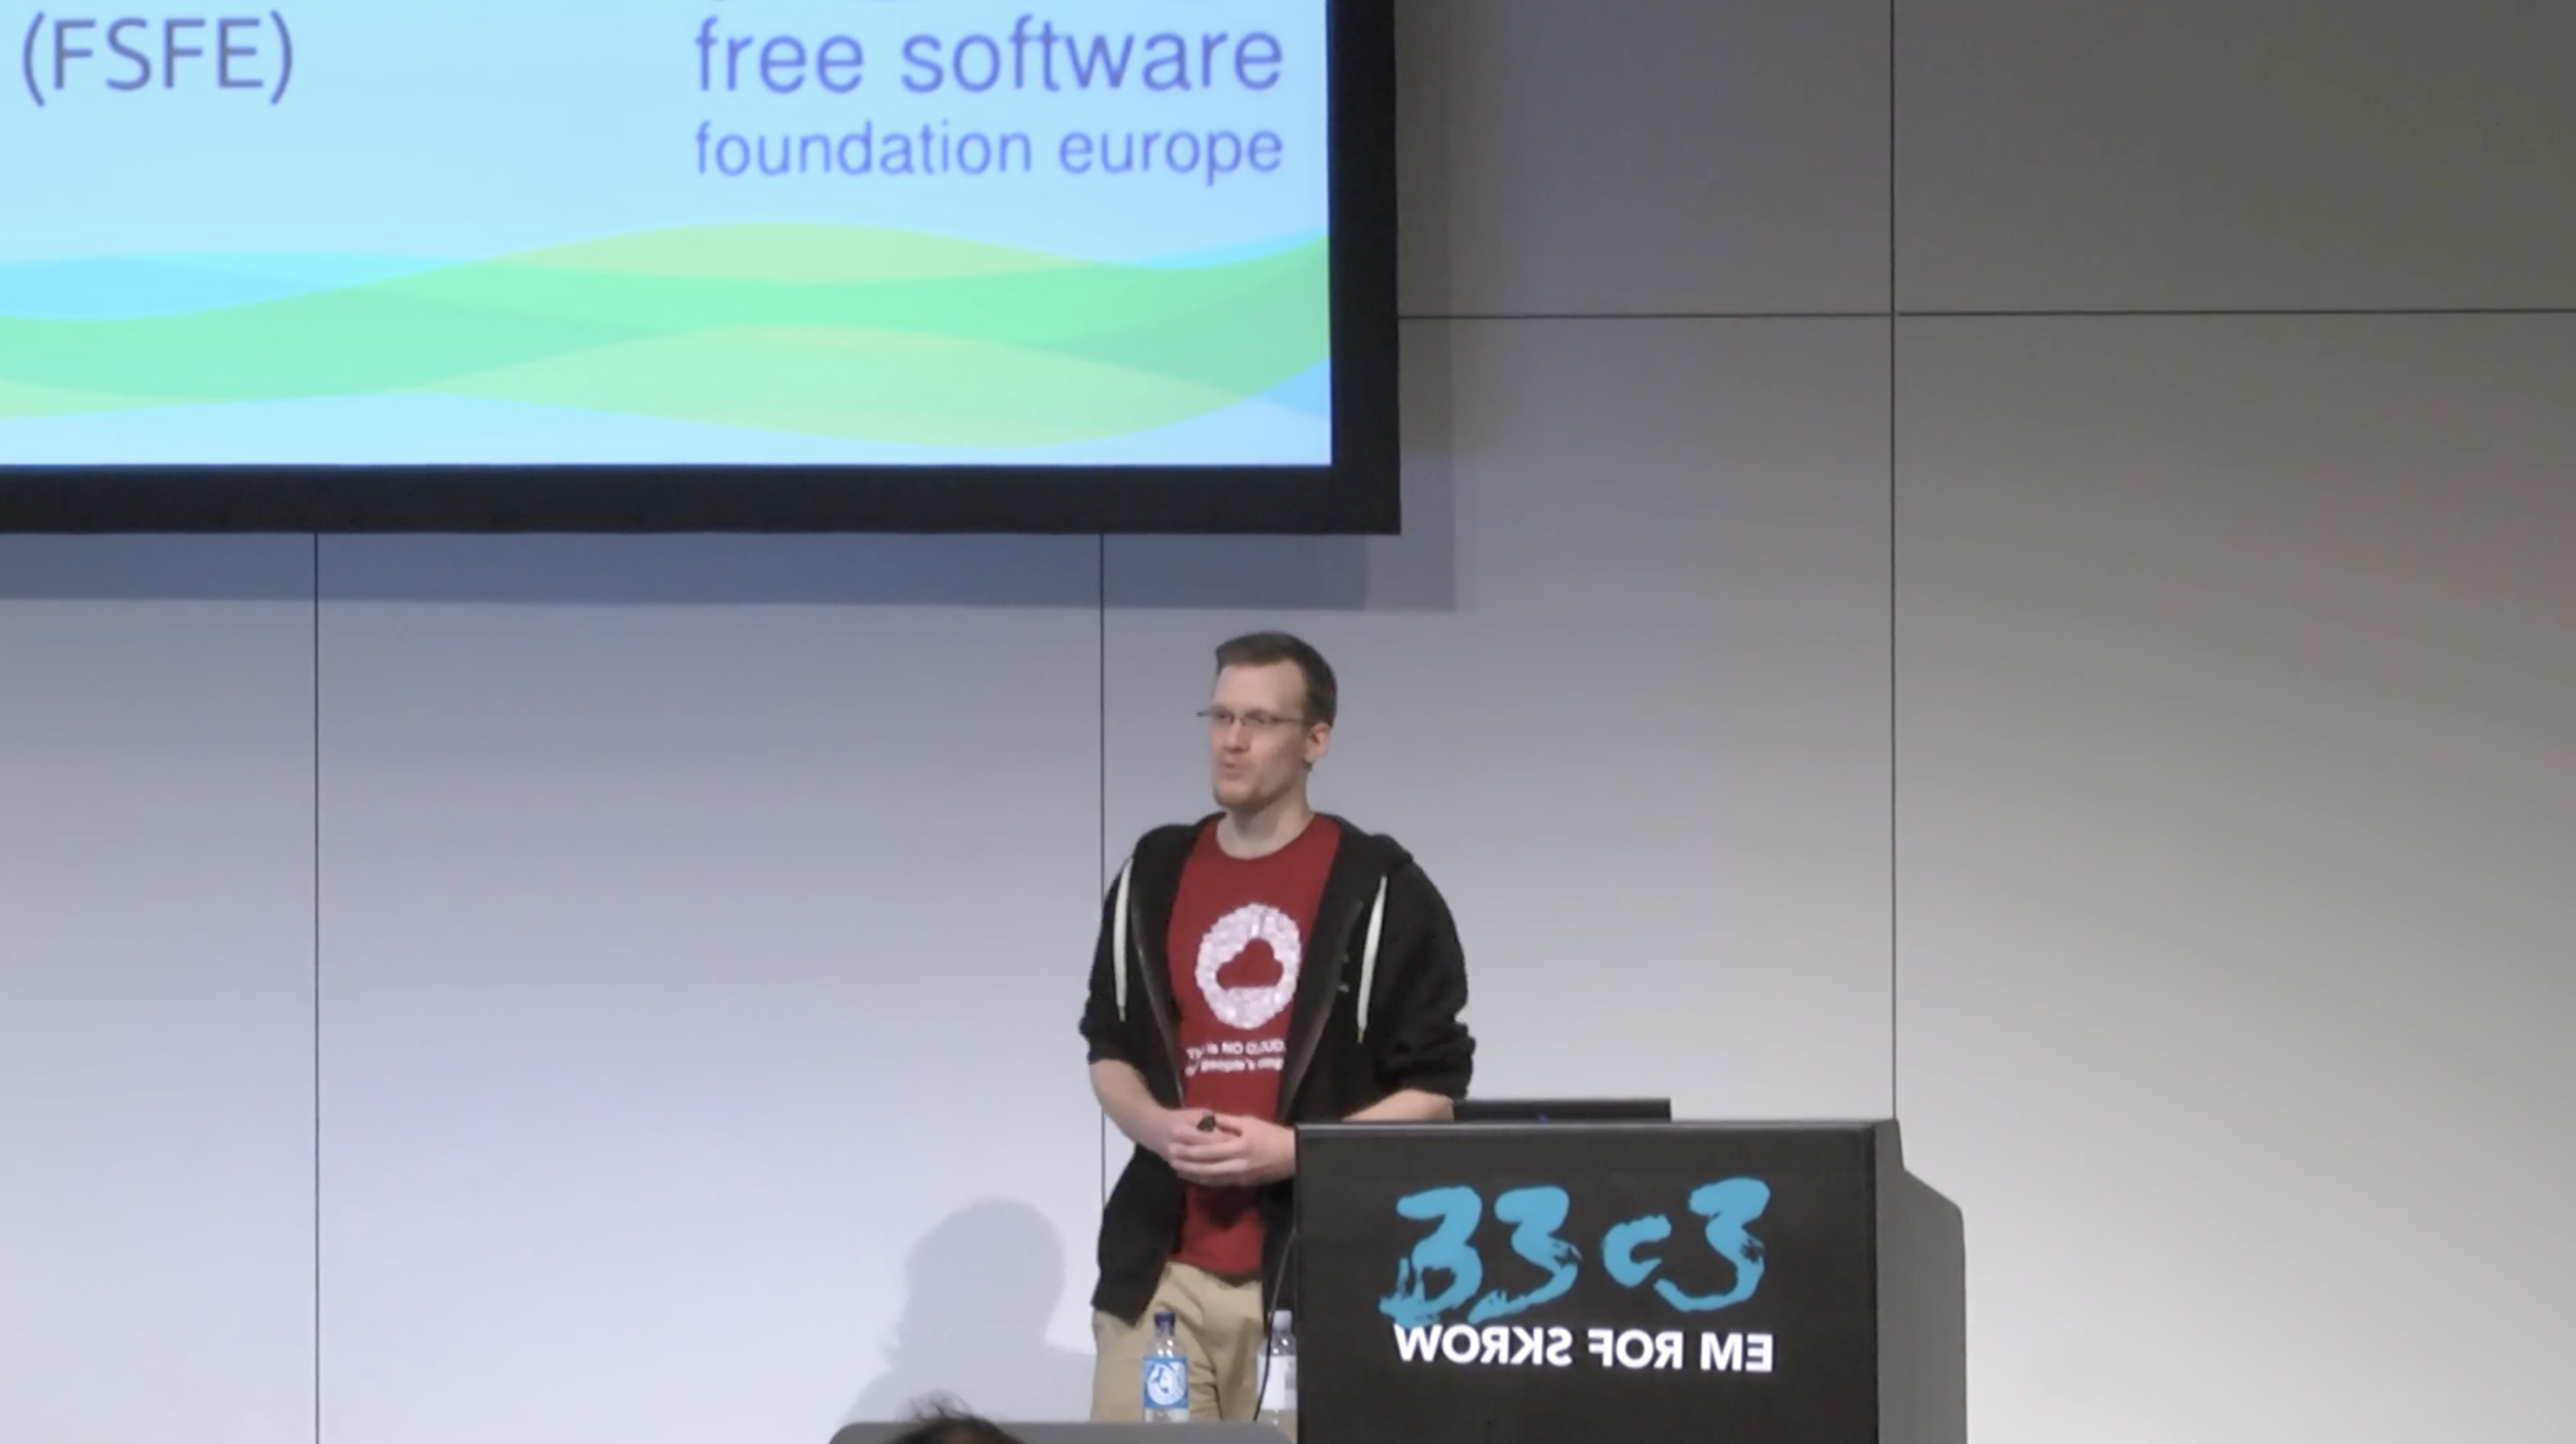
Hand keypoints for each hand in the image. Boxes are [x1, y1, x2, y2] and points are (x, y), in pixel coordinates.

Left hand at [1165, 1113, 1295, 1186]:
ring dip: (1192, 1172)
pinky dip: (1204, 1179)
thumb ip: (1228, 1122)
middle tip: (1169, 1153)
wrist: (1293, 1156)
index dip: (1190, 1142)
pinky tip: (1194, 1176)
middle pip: (1206, 1163)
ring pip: (1210, 1176)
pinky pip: (1219, 1182)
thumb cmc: (1272, 1135)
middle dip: (1186, 1159)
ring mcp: (1239, 1176)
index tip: (1175, 1135)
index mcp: (1240, 1145)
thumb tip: (1208, 1120)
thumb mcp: (1250, 1122)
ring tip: (1175, 1166)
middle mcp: (1237, 1163)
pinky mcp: (1242, 1183)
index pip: (1209, 1145)